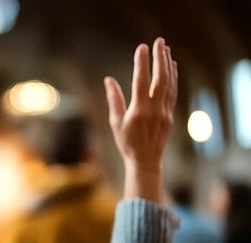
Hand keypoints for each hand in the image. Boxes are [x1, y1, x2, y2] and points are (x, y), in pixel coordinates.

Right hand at [104, 38, 177, 201]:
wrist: (145, 161)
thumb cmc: (126, 143)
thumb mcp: (115, 122)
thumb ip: (114, 100)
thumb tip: (108, 80)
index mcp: (138, 111)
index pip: (141, 81)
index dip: (141, 63)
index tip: (141, 47)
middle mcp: (154, 110)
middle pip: (160, 78)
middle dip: (159, 58)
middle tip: (159, 41)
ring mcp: (165, 112)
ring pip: (169, 83)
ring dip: (168, 64)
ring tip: (166, 49)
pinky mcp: (170, 115)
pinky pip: (173, 92)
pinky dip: (173, 77)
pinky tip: (172, 66)